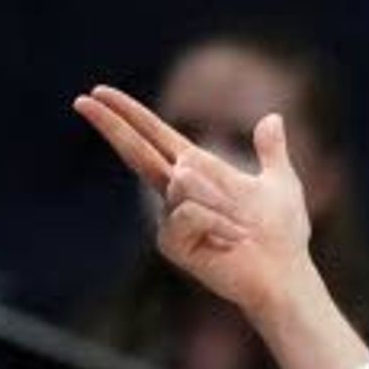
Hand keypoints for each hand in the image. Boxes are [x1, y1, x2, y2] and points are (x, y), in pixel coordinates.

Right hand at [77, 87, 313, 324]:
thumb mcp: (280, 182)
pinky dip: (219, 221)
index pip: (154, 136)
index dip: (128, 114)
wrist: (287, 275)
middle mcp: (175, 194)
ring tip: (241, 225)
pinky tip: (233, 239)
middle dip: (111, 124)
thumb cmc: (283, 236)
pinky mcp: (172, 244)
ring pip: (185, 181)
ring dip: (223, 200)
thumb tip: (273, 118)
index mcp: (196, 172)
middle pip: (136, 151)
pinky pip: (190, 211)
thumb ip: (271, 151)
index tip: (99, 93)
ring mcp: (170, 220)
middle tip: (82, 100)